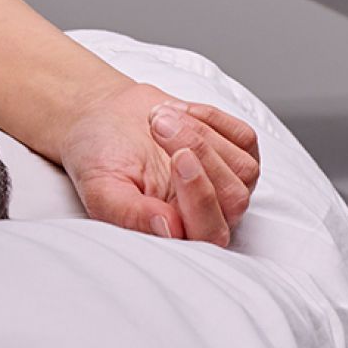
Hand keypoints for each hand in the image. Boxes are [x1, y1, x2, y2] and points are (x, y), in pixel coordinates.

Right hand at [58, 80, 261, 244]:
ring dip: (201, 134)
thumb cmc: (102, 159)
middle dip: (201, 155)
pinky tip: (178, 113)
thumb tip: (168, 229)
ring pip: (244, 169)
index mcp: (178, 235)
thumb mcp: (102, 188)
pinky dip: (211, 118)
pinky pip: (245, 138)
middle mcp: (209, 215)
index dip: (200, 198)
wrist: (107, 120)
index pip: (208, 232)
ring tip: (158, 118)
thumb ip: (131, 215)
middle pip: (234, 199)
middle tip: (159, 127)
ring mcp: (228, 184)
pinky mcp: (238, 154)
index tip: (178, 157)